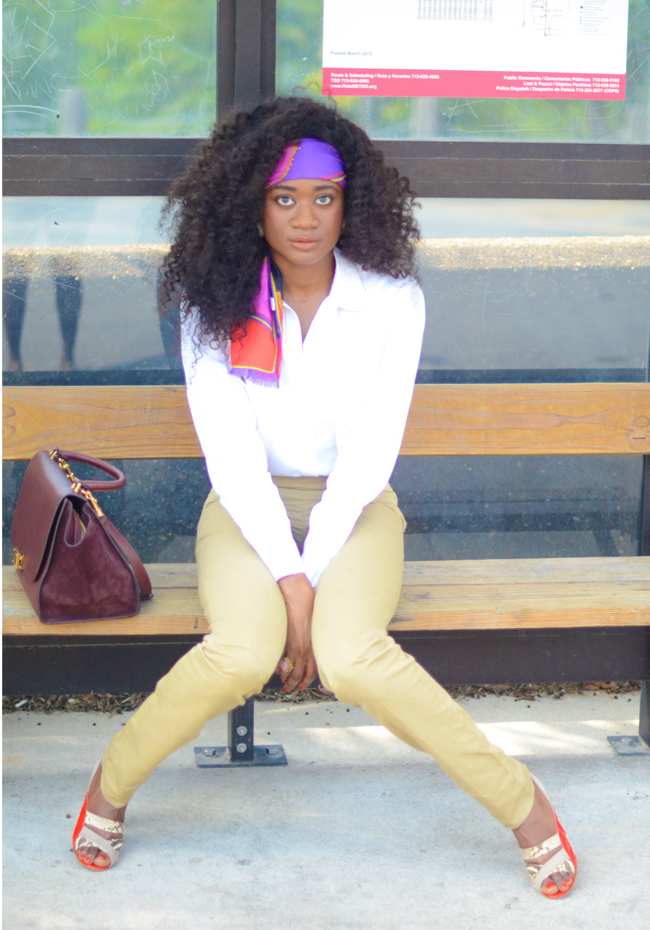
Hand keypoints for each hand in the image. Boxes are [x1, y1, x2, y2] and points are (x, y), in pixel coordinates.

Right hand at [277, 573, 316, 691]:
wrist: (296, 593)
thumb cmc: (308, 605)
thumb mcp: (314, 626)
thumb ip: (310, 641)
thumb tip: (303, 651)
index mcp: (316, 644)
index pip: (313, 669)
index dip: (307, 679)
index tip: (303, 685)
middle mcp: (307, 647)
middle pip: (301, 673)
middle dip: (295, 683)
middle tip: (290, 687)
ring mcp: (295, 644)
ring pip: (291, 669)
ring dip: (286, 678)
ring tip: (283, 683)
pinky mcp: (285, 639)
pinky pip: (281, 658)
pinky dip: (278, 666)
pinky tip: (276, 669)